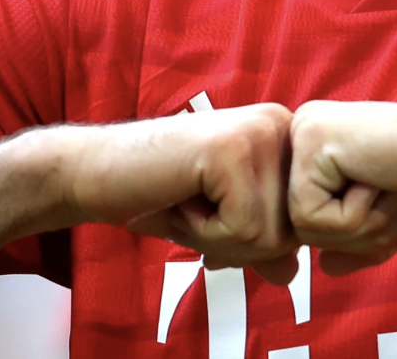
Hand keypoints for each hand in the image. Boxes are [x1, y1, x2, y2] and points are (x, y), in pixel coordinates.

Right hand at [61, 103, 300, 282]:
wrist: (95, 170)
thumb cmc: (156, 194)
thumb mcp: (220, 226)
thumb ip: (260, 245)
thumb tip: (291, 272)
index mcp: (285, 136)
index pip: (301, 225)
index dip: (250, 239)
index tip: (209, 208)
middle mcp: (282, 124)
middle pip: (292, 233)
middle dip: (236, 243)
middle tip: (193, 204)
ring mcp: (260, 132)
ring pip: (271, 236)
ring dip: (218, 237)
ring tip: (186, 198)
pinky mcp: (233, 149)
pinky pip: (244, 229)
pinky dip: (204, 231)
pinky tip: (180, 194)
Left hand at [287, 100, 396, 274]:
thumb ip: (360, 240)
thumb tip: (323, 266)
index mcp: (326, 145)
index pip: (314, 222)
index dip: (363, 231)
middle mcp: (308, 130)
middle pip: (304, 228)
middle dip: (361, 232)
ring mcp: (306, 132)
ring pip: (305, 229)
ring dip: (363, 225)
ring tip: (395, 184)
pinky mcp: (313, 142)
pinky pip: (312, 219)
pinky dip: (357, 215)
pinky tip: (385, 178)